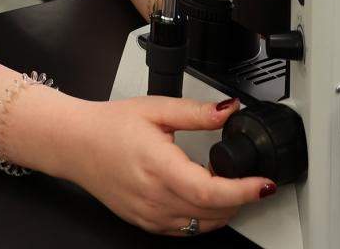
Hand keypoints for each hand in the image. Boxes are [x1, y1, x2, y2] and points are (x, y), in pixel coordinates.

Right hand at [63, 97, 275, 235]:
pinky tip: (203, 199)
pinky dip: (202, 218)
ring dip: (223, 210)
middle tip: (250, 179)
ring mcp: (149, 214)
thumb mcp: (156, 108)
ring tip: (230, 187)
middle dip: (240, 198)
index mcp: (159, 167)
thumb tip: (228, 110)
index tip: (264, 184)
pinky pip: (184, 230)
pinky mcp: (144, 222)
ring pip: (201, 226)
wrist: (75, 143)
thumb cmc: (109, 126)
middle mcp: (154, 197)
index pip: (212, 192)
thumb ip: (196, 112)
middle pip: (213, 213)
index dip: (244, 191)